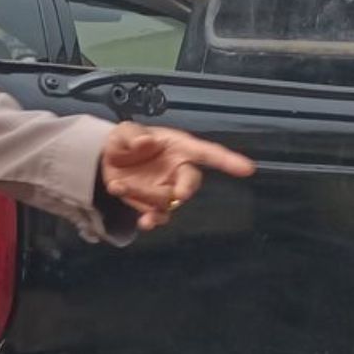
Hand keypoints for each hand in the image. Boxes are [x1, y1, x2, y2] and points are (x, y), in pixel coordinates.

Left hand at [100, 123, 254, 230]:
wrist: (106, 159)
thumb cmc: (125, 141)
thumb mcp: (124, 131)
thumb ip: (132, 134)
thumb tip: (145, 141)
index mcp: (179, 147)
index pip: (207, 153)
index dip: (228, 160)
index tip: (247, 169)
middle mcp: (178, 170)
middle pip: (191, 181)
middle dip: (187, 188)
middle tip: (179, 193)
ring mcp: (166, 189)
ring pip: (169, 201)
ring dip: (148, 199)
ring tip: (121, 187)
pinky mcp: (152, 205)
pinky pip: (157, 216)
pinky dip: (150, 221)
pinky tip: (143, 223)